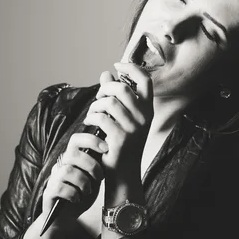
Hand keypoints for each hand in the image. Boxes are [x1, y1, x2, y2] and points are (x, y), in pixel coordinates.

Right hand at [42, 133, 105, 229]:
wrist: (67, 218)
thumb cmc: (83, 194)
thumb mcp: (94, 178)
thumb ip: (99, 165)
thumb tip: (111, 150)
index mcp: (72, 158)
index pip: (76, 139)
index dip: (91, 140)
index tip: (106, 148)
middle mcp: (60, 165)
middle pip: (72, 153)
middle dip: (90, 164)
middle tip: (99, 177)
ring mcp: (53, 177)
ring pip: (68, 170)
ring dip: (83, 182)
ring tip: (88, 191)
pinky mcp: (49, 191)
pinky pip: (60, 187)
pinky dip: (73, 194)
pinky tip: (77, 199)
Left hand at [83, 62, 153, 180]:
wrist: (124, 173)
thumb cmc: (122, 143)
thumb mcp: (123, 118)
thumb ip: (115, 95)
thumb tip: (106, 73)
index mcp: (147, 109)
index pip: (146, 80)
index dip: (131, 68)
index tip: (117, 65)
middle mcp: (144, 117)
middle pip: (122, 88)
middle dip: (105, 89)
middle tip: (98, 98)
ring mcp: (133, 128)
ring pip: (109, 102)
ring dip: (95, 105)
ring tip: (92, 113)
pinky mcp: (120, 138)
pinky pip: (100, 118)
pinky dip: (91, 117)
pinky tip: (90, 123)